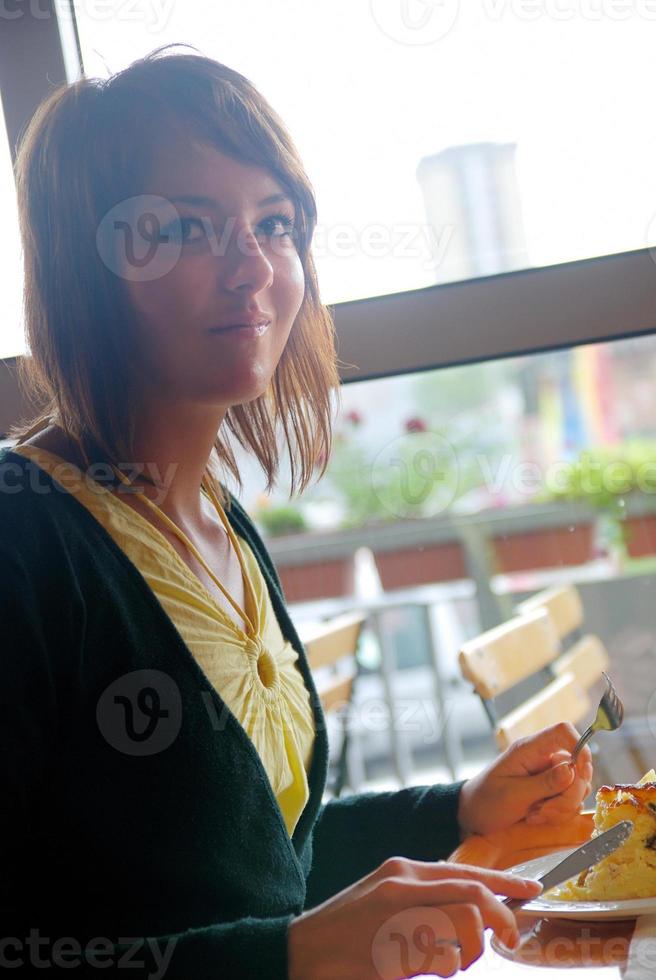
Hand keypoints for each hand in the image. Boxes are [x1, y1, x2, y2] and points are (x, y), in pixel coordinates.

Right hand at [287, 858, 541, 979]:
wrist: (301, 953)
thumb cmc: (347, 934)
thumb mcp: (387, 902)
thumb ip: (424, 899)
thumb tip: (473, 912)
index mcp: (403, 869)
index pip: (466, 869)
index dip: (505, 881)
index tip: (532, 890)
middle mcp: (403, 881)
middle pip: (474, 891)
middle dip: (502, 916)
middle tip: (510, 938)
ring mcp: (397, 911)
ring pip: (465, 921)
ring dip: (472, 949)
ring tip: (451, 963)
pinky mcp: (393, 943)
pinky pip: (444, 954)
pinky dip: (448, 965)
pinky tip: (430, 970)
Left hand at [457, 722, 593, 837]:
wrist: (475, 816)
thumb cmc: (487, 800)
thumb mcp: (513, 794)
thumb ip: (544, 784)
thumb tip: (571, 770)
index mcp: (530, 750)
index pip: (564, 731)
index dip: (580, 748)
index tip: (580, 774)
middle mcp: (544, 759)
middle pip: (579, 767)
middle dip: (568, 795)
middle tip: (545, 811)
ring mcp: (550, 776)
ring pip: (578, 788)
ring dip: (562, 808)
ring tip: (535, 814)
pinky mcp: (553, 793)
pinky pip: (571, 802)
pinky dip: (559, 814)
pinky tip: (536, 817)